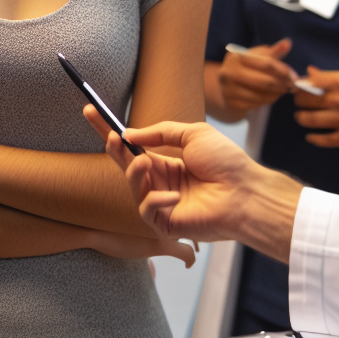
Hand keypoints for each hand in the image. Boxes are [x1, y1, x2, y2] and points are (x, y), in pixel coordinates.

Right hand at [85, 106, 301, 263]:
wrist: (246, 192)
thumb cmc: (226, 163)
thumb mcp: (193, 134)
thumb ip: (160, 132)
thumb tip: (129, 133)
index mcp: (167, 162)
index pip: (132, 146)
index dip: (111, 131)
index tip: (92, 113)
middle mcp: (162, 182)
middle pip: (126, 164)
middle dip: (113, 148)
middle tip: (110, 135)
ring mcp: (163, 203)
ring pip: (134, 186)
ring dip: (135, 172)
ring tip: (146, 161)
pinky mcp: (165, 223)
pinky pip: (147, 210)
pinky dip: (156, 200)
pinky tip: (174, 196)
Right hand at [215, 38, 296, 113]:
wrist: (226, 85)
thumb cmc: (245, 67)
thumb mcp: (257, 56)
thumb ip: (273, 51)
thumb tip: (287, 43)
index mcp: (235, 57)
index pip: (266, 63)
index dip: (284, 70)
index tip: (295, 76)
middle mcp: (229, 73)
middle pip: (265, 81)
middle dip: (283, 85)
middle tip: (292, 86)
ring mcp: (228, 90)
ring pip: (262, 95)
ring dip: (277, 94)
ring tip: (282, 90)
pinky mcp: (232, 103)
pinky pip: (257, 104)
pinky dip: (268, 101)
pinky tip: (271, 96)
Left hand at [293, 67, 338, 146]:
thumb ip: (330, 76)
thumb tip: (309, 72)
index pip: (308, 84)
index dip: (298, 86)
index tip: (295, 87)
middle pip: (306, 101)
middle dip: (298, 100)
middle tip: (299, 101)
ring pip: (311, 120)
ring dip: (301, 118)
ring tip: (301, 116)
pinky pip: (327, 140)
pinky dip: (314, 139)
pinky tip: (309, 136)